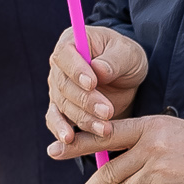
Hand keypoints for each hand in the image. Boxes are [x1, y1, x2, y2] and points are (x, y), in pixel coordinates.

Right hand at [44, 25, 146, 145]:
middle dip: (86, 101)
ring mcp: (57, 88)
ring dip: (83, 119)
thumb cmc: (125, 58)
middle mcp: (59, 66)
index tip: (92, 83)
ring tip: (104, 129)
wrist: (125, 78)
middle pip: (64, 85)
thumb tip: (98, 70)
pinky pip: (56, 120)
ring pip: (64, 106)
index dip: (76, 70)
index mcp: (71, 42)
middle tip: (107, 112)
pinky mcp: (60, 108)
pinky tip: (69, 140)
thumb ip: (113, 60)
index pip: (65, 56)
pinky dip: (60, 130)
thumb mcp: (128, 53)